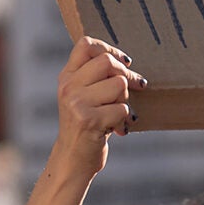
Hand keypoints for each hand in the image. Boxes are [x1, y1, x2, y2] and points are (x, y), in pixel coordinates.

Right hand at [53, 36, 146, 175]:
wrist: (72, 160)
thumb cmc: (85, 127)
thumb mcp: (81, 97)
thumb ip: (94, 77)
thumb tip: (125, 61)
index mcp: (67, 77)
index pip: (85, 45)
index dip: (109, 48)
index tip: (124, 62)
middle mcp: (69, 87)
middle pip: (107, 62)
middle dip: (126, 75)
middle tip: (136, 86)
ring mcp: (77, 103)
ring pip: (118, 84)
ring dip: (125, 100)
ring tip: (117, 114)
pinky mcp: (89, 121)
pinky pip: (123, 109)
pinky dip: (125, 120)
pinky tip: (117, 129)